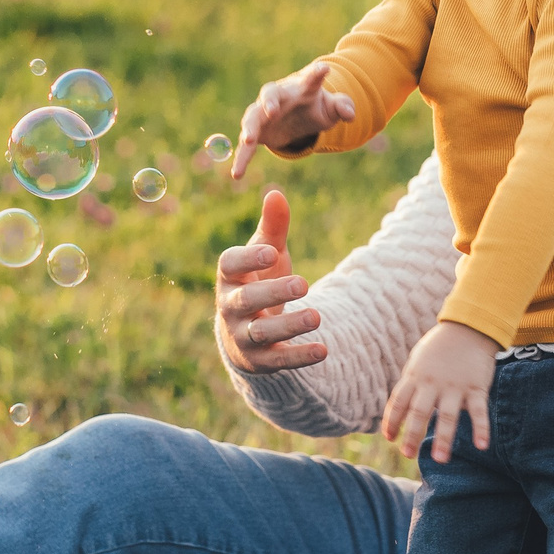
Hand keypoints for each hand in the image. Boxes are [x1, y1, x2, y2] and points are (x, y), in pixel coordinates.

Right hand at [216, 189, 325, 372]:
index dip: (248, 258)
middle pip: (246, 300)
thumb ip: (273, 227)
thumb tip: (276, 193)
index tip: (272, 251)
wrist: (245, 331)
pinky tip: (323, 350)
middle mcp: (231, 307)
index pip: (230, 265)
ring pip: (262, 332)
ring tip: (317, 316)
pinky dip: (300, 356)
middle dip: (273, 293)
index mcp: (230, 277)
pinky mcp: (261, 360)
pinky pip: (279, 359)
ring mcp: (244, 335)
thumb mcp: (266, 253)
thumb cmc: (258, 280)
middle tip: (303, 284)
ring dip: (289, 325)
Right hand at [231, 60, 354, 178]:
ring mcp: (263, 113)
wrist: (296, 115)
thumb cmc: (315, 107)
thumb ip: (342, 107)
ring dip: (249, 128)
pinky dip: (242, 158)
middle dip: (269, 102)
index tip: (324, 69)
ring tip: (248, 140)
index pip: (310, 79)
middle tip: (271, 112)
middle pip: (270, 94)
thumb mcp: (332, 108)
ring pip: (252, 117)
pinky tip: (237, 174)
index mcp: (302, 88)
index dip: (316, 74)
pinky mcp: (256, 131)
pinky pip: (246, 144)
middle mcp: (278, 97)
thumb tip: (350, 114)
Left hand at [383, 321, 494, 462]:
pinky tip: (482, 445)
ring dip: (444, 438)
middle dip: (413, 434)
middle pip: (420, 412)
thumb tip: (399, 410)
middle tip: (408, 454)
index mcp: (415, 376)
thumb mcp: (418, 362)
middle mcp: (433, 383)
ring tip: (440, 460)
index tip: (389, 438)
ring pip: (448, 415)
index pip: (399, 402)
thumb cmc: (439, 347)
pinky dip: (481, 428)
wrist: (469, 326)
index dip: (392, 420)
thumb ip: (410, 384)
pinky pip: (479, 411)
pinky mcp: (476, 387)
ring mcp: (455, 386)